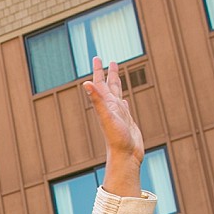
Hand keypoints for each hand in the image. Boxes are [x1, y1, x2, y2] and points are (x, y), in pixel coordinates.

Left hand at [83, 59, 144, 194]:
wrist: (126, 156)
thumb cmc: (116, 139)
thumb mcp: (106, 117)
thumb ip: (97, 100)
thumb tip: (86, 84)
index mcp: (106, 105)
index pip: (100, 83)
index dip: (98, 70)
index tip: (97, 57)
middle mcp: (111, 108)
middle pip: (108, 86)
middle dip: (107, 73)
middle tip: (107, 60)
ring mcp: (119, 115)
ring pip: (116, 95)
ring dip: (116, 84)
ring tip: (116, 74)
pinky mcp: (127, 122)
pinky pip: (124, 107)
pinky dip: (123, 100)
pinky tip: (123, 100)